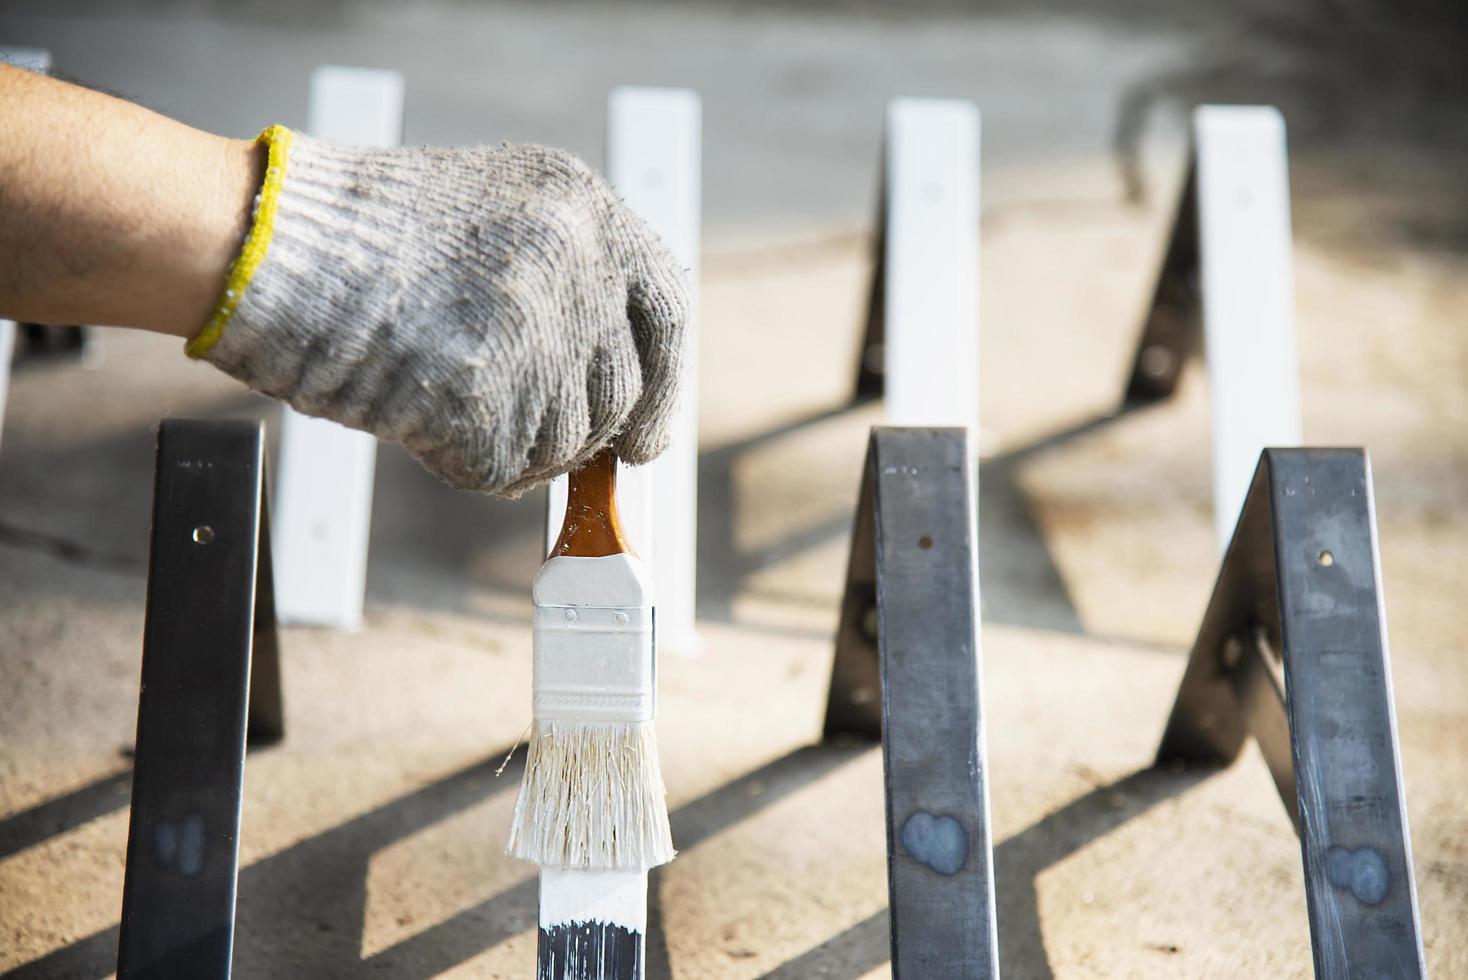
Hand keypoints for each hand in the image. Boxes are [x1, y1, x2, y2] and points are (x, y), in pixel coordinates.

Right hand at [195, 129, 690, 495]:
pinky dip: (466, 463)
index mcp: (587, 208)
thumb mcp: (498, 210)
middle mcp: (575, 263)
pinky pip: (505, 470)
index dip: (664, 387)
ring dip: (518, 447)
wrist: (269, 246)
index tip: (646, 439)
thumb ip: (572, 276)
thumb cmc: (369, 235)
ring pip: (566, 441)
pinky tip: (421, 419)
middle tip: (532, 438)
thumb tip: (619, 379)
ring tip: (448, 401)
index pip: (667, 315)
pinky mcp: (484, 396)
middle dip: (584, 433)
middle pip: (621, 394)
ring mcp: (533, 330)